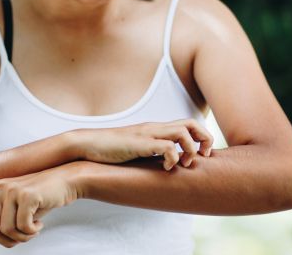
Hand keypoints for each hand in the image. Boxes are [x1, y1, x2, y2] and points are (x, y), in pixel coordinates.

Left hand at [0, 164, 80, 247]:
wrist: (65, 182)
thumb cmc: (40, 199)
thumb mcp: (16, 212)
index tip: (12, 234)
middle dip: (8, 240)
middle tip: (25, 236)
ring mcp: (12, 190)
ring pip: (6, 230)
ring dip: (22, 237)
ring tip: (33, 230)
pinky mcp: (27, 195)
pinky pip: (23, 226)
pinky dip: (32, 232)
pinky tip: (40, 224)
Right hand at [72, 118, 213, 170]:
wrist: (87, 144)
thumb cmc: (110, 150)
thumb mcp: (137, 150)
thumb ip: (152, 153)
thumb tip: (168, 166)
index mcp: (156, 129)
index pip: (189, 124)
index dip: (202, 137)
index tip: (201, 155)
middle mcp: (154, 128)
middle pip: (192, 123)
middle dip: (204, 140)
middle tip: (201, 158)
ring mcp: (146, 134)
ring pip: (182, 132)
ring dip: (189, 149)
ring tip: (183, 163)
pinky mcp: (138, 144)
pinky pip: (165, 147)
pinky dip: (172, 158)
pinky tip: (165, 168)